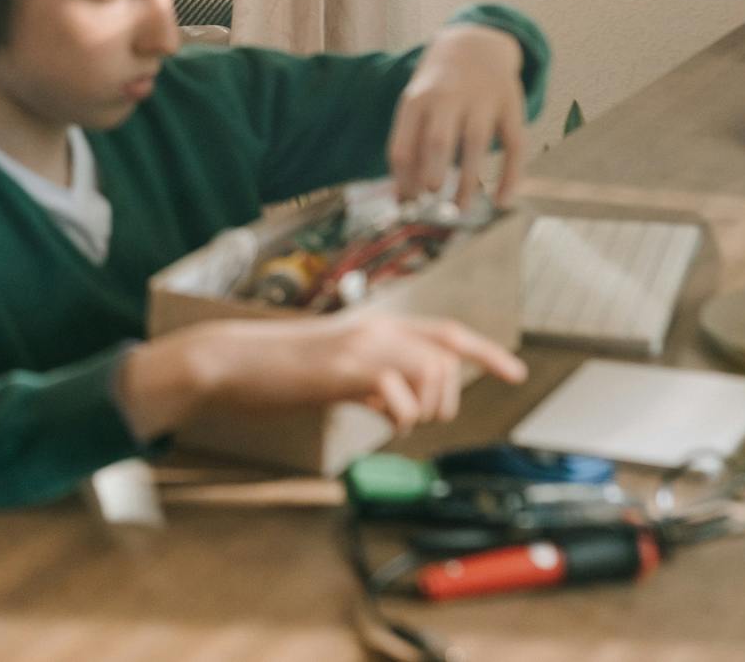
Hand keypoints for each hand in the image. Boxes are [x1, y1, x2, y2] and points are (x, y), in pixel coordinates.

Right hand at [123, 311, 525, 439]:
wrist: (229, 360)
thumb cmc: (275, 369)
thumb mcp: (332, 371)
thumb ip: (369, 379)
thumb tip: (396, 403)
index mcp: (372, 325)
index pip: (445, 332)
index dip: (485, 351)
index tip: (515, 372)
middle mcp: (374, 328)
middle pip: (446, 357)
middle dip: (445, 396)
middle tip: (414, 417)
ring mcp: (361, 346)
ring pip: (431, 372)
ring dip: (424, 407)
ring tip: (394, 419)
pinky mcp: (346, 368)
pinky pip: (400, 396)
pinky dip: (398, 416)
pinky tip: (375, 418)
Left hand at [388, 25, 526, 207]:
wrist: (475, 43)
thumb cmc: (437, 87)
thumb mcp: (416, 104)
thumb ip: (410, 144)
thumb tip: (402, 196)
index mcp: (416, 101)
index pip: (403, 144)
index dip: (403, 178)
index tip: (407, 203)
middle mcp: (447, 98)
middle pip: (438, 140)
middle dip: (432, 170)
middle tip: (430, 200)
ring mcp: (482, 100)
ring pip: (475, 144)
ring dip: (468, 181)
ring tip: (460, 209)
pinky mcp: (511, 106)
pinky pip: (514, 143)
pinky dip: (510, 174)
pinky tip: (501, 199)